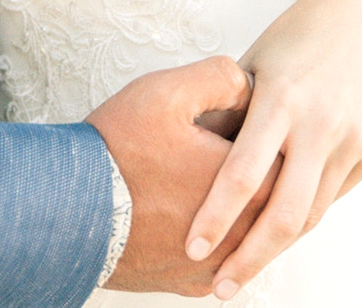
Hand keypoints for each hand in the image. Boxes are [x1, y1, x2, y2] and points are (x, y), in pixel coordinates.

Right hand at [87, 56, 276, 295]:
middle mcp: (240, 235)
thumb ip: (220, 77)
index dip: (278, 137)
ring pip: (254, 240)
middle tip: (236, 150)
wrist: (70, 210)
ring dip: (247, 212)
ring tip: (214, 180)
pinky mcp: (192, 283)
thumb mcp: (167, 91)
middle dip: (266, 177)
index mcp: (245, 186)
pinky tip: (202, 217)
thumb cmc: (118, 150)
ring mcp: (217, 266)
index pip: (292, 162)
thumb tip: (249, 85)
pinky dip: (222, 242)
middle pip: (278, 206)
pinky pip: (225, 263)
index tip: (258, 122)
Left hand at [183, 0, 361, 299]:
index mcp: (281, 98)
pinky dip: (302, 215)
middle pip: (284, 214)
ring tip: (241, 269)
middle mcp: (319, 124)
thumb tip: (191, 162)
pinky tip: (277, 230)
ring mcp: (351, 141)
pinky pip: (330, 197)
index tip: (192, 249)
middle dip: (249, 259)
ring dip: (275, 246)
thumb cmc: (291, 38)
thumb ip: (230, 112)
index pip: (242, 173)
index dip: (216, 217)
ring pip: (311, 215)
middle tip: (218, 289)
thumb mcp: (253, 64)